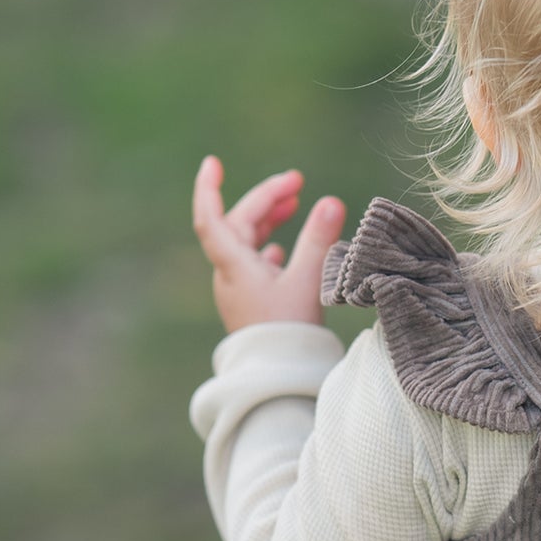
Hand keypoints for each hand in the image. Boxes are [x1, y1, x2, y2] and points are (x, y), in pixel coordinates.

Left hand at [192, 158, 345, 331]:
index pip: (210, 217)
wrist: (279, 377)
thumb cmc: (289, 329)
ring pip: (247, 244)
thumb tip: (332, 201)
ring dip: (268, 221)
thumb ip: (318, 239)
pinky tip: (281, 250)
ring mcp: (239, 290)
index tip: (214, 162)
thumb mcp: (307, 279)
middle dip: (266, 200)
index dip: (209, 187)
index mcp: (234, 264)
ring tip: (293, 205)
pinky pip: (253, 266)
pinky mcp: (251, 304)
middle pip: (239, 224)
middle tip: (298, 183)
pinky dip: (267, 249)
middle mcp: (230, 275)